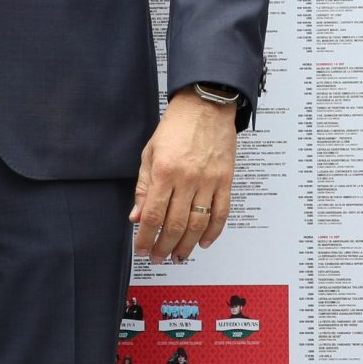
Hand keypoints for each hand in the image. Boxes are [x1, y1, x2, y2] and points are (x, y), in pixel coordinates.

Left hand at [130, 93, 237, 263]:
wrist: (206, 105)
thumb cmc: (176, 126)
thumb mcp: (150, 153)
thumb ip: (144, 187)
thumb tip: (137, 216)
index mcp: (165, 171)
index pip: (153, 215)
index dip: (146, 237)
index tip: (141, 249)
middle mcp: (187, 178)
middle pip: (175, 224)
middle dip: (164, 247)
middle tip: (158, 258)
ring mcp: (209, 180)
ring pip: (198, 223)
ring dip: (187, 245)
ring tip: (178, 256)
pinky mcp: (225, 180)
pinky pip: (222, 212)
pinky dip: (213, 231)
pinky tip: (203, 242)